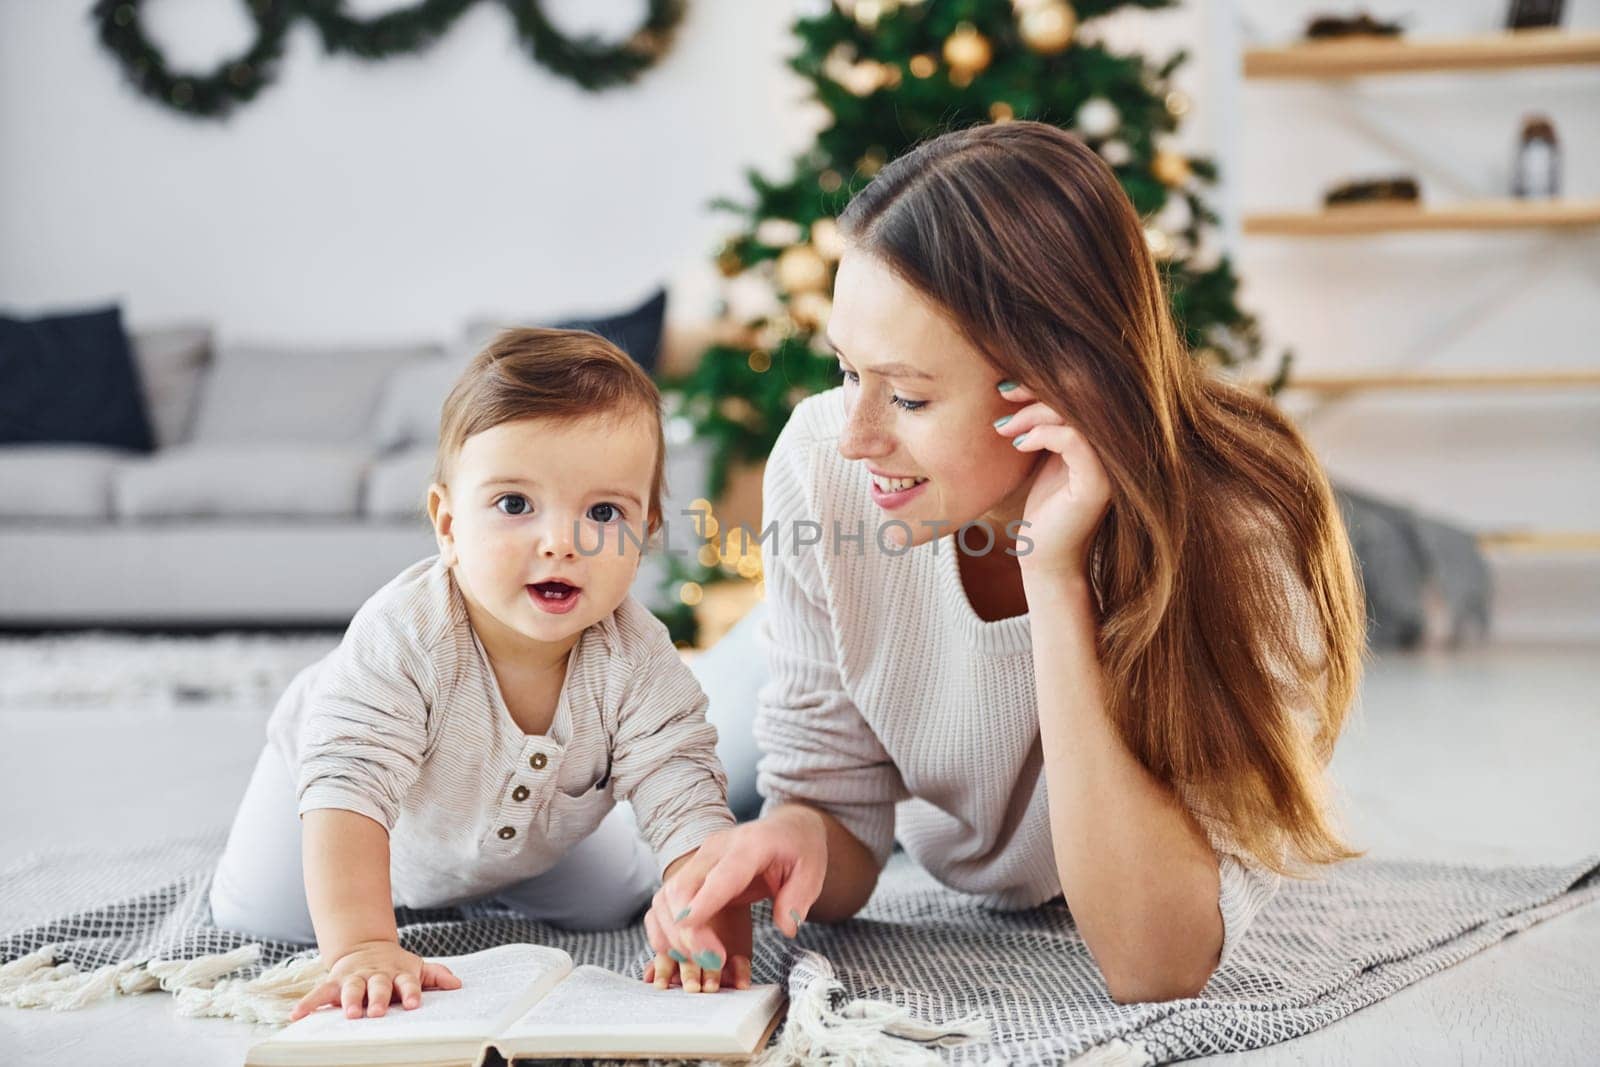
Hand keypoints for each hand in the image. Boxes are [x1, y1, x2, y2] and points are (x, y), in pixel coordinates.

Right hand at [289, 939, 461, 1020]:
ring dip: (349, 1000)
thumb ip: (435, 975)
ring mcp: (354, 977)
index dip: (412, 992)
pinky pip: (319, 992)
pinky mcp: (334, 981)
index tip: (414, 1004)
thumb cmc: (394, 966)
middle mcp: (376, 975)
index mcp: (398, 973)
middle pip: (378, 986)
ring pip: (351, 988)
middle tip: (376, 1012)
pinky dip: (308, 1003)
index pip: (408, 983)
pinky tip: (297, 1015)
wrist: (365, 946)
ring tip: (349, 1013)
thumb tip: (457, 984)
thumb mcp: (414, 967)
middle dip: (377, 999)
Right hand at [642, 809, 826, 985]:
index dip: (703, 902)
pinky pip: (665, 902)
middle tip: (712, 962)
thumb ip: (798, 898)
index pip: (721, 875)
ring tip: (700, 960)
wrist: (786, 829)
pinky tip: (683, 951)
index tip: (689, 926)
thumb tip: (786, 926)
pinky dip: (666, 930)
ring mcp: (699, 860)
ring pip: (666, 896)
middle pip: (682, 888)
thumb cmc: (798, 850)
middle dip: (687, 931)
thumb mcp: (812, 871)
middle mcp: (715, 849)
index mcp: (750, 846)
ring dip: (673, 934)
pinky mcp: (691, 872)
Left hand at [992, 380, 1111, 579]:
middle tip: (1003, 393)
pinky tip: (1019, 445)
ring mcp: (1110, 465)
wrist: (1044, 559)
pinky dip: (1042, 434)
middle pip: (1080, 395)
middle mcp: (1113, 448)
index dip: (1044, 380)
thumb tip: (1019, 383)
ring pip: (1075, 414)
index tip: (1008, 385)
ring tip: (1003, 428)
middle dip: (1036, 389)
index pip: (1080, 391)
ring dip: (1032, 413)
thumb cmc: (1041, 510)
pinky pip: (1073, 440)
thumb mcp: (1043, 457)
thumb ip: (1045, 424)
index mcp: (1102, 438)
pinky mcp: (1098, 483)